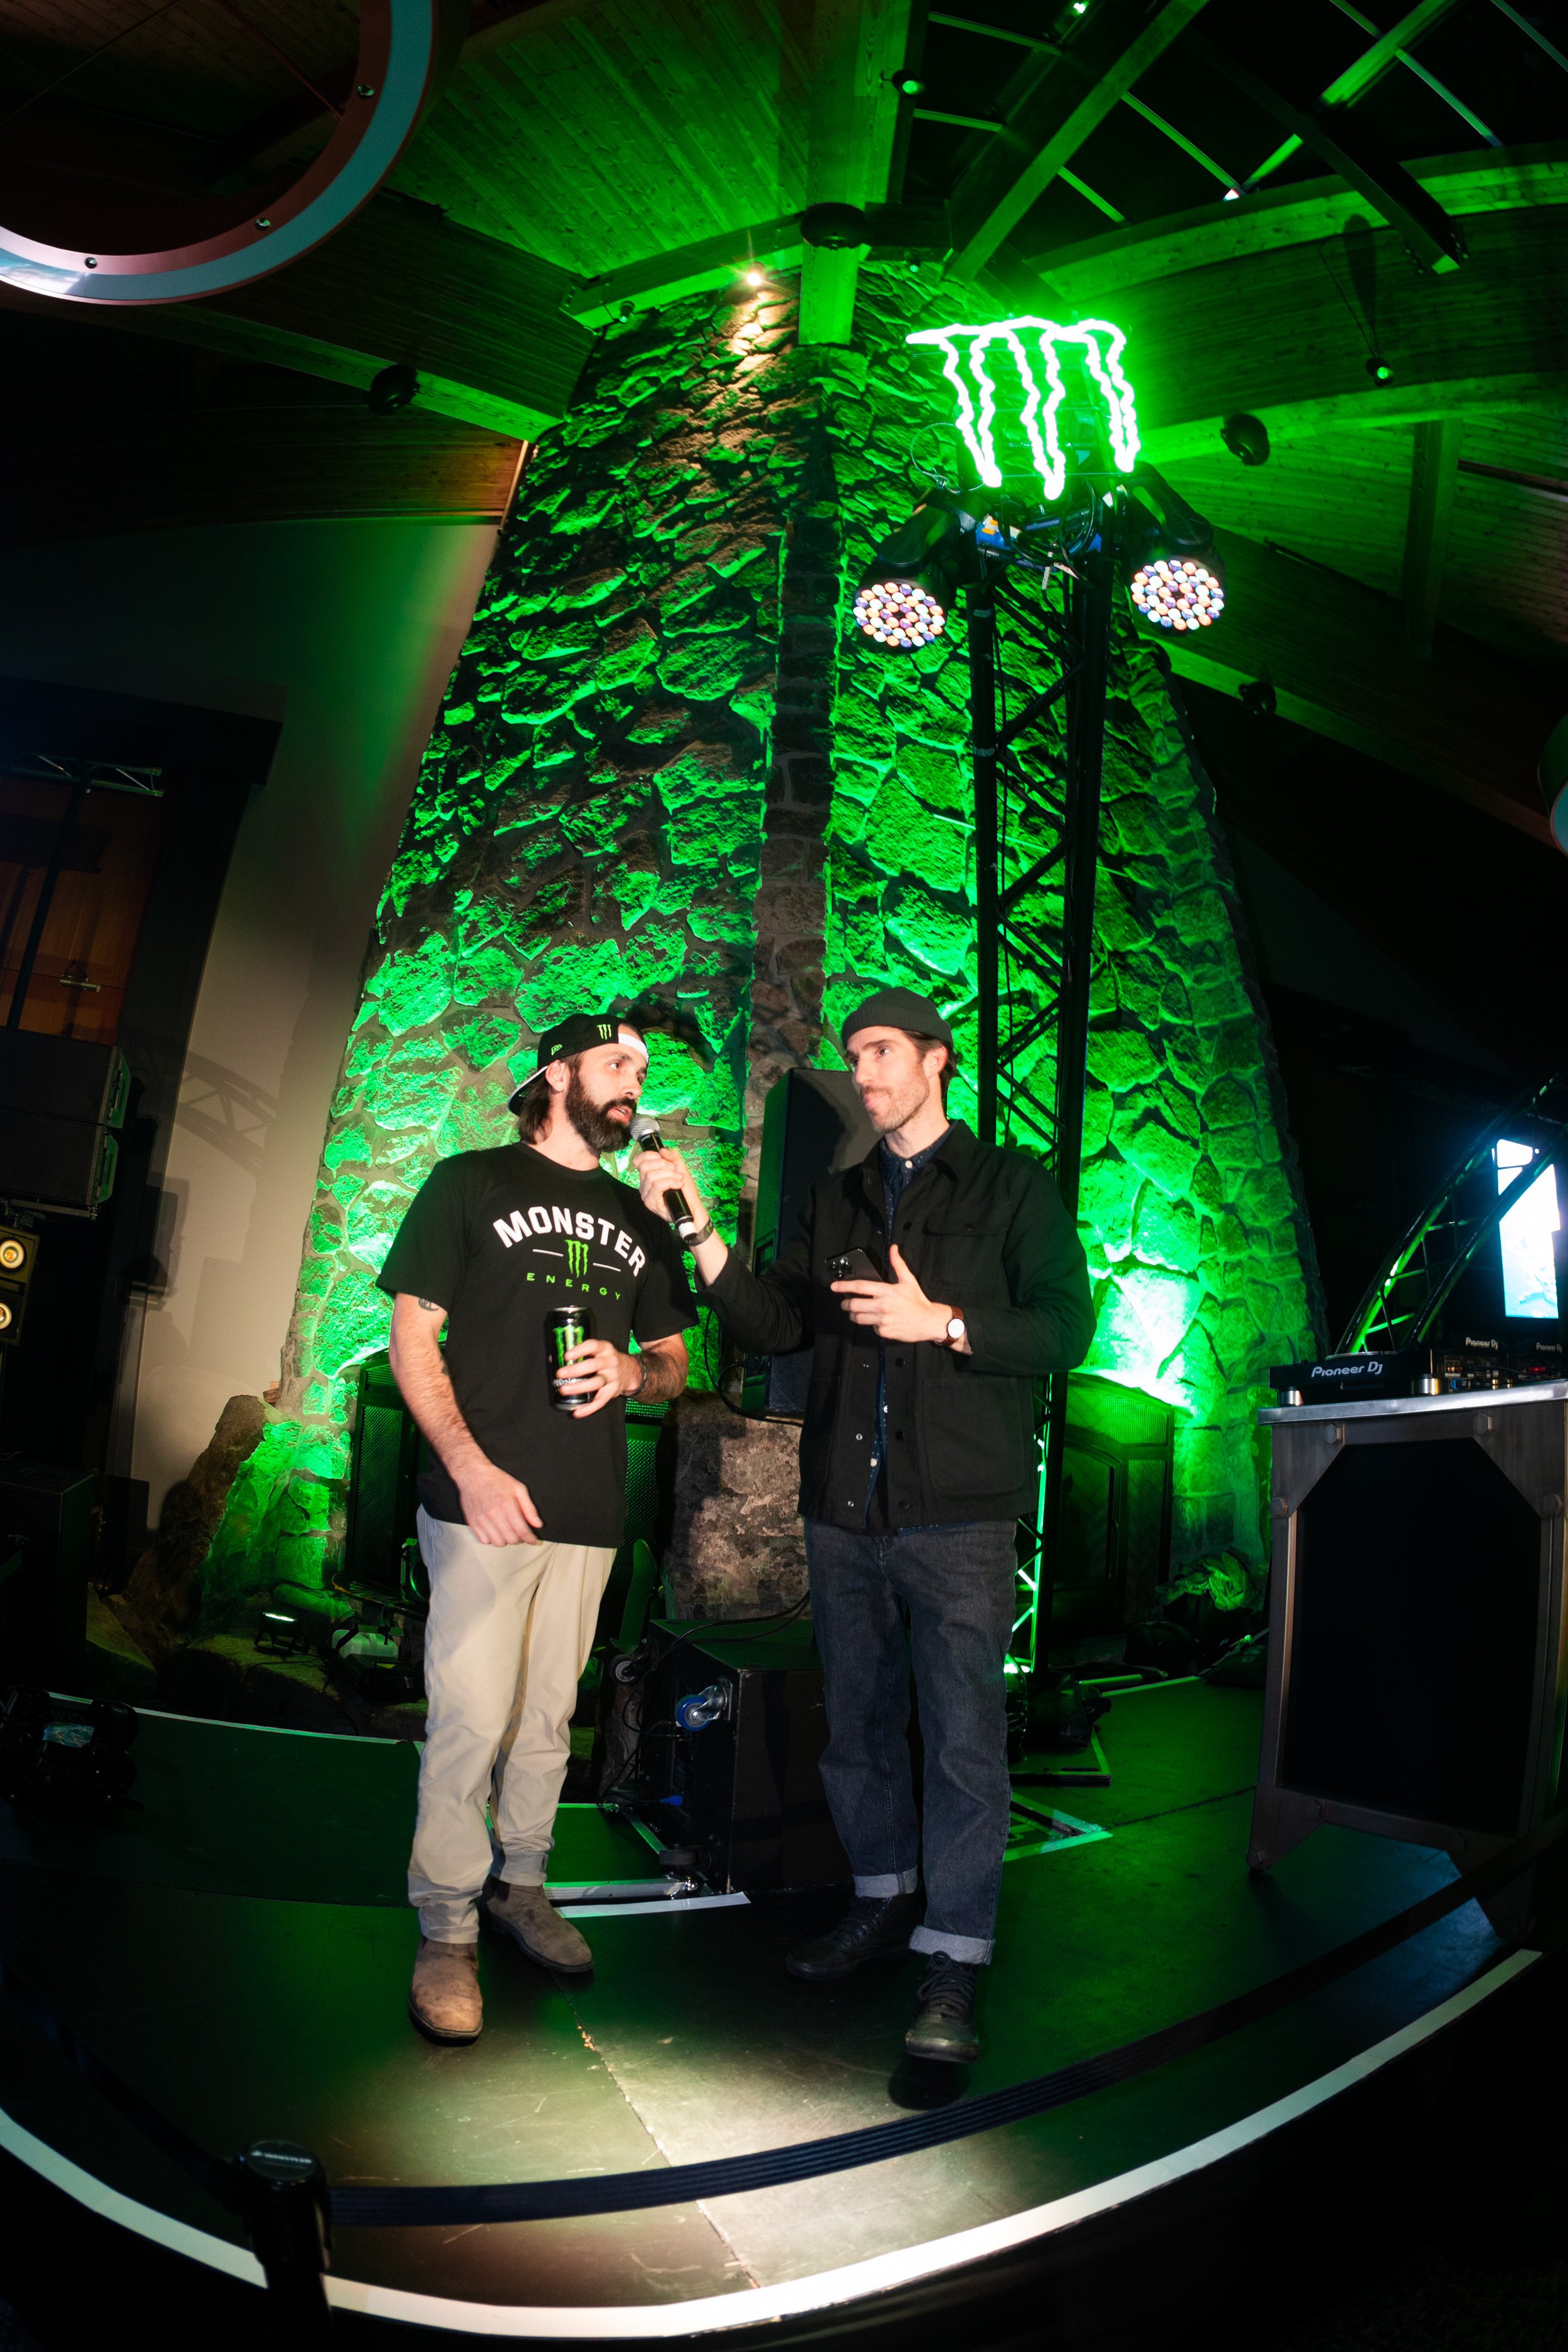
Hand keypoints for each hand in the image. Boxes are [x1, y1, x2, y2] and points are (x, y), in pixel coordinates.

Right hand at [453, 1456, 543, 1545]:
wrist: (473, 1474)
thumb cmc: (496, 1480)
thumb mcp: (518, 1489)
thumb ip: (529, 1508)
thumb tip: (537, 1524)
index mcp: (507, 1505)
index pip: (521, 1530)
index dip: (530, 1538)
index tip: (533, 1540)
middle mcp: (493, 1514)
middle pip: (511, 1539)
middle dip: (519, 1539)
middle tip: (520, 1532)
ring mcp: (481, 1519)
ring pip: (498, 1543)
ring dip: (506, 1540)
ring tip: (507, 1531)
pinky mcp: (472, 1522)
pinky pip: (484, 1540)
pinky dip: (492, 1538)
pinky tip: (495, 1530)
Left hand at [558, 1337, 638, 1417]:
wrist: (631, 1371)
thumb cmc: (607, 1360)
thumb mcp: (598, 1352)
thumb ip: (579, 1353)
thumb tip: (553, 1358)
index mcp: (605, 1349)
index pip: (593, 1346)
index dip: (580, 1350)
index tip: (566, 1355)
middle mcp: (610, 1362)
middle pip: (593, 1365)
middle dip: (575, 1370)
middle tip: (560, 1374)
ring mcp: (613, 1377)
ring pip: (596, 1383)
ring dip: (579, 1387)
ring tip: (564, 1390)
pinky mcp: (613, 1391)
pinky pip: (601, 1401)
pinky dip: (589, 1408)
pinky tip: (577, 1412)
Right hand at [633, 1143, 704, 1230]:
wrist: (693, 1208)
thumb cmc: (686, 1191)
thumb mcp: (681, 1169)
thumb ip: (673, 1157)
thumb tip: (662, 1150)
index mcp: (648, 1176)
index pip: (639, 1160)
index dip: (652, 1155)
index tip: (666, 1159)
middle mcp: (644, 1186)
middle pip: (645, 1166)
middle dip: (664, 1165)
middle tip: (676, 1171)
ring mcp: (646, 1195)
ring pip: (651, 1176)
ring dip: (670, 1175)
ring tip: (680, 1180)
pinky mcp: (651, 1203)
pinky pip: (657, 1185)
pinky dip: (670, 1182)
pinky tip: (678, 1185)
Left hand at [831, 1243, 956, 1345]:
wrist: (928, 1321)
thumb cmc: (918, 1301)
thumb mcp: (908, 1280)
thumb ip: (898, 1264)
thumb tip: (893, 1249)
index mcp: (887, 1291)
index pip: (860, 1287)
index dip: (844, 1286)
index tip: (834, 1286)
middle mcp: (883, 1306)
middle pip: (854, 1304)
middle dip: (846, 1303)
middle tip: (845, 1303)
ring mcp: (882, 1320)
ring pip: (858, 1318)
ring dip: (854, 1314)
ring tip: (856, 1312)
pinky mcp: (884, 1332)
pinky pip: (871, 1327)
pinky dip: (871, 1324)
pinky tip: (877, 1320)